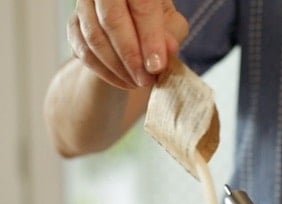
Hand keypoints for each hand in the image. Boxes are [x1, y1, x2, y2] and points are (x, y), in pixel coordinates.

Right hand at [67, 0, 188, 88]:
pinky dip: (104, 71)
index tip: (157, 67)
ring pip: (94, 37)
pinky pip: (83, 50)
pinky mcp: (74, 24)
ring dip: (117, 67)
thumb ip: (172, 34)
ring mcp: (85, 4)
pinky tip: (123, 81)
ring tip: (137, 83)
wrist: (133, 25)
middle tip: (145, 79)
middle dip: (131, 56)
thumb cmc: (157, 23)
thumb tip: (168, 49)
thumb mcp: (172, 24)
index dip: (150, 38)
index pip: (142, 6)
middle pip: (112, 20)